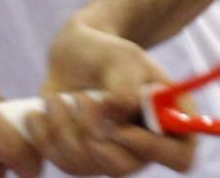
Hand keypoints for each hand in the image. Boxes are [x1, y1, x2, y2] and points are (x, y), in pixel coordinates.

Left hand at [26, 14, 195, 174]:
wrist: (78, 53)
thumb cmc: (110, 53)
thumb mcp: (123, 58)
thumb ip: (126, 89)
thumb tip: (115, 122)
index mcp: (171, 120)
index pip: (179, 155)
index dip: (153, 149)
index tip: (121, 128)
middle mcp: (144, 146)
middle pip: (123, 167)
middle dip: (93, 133)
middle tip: (82, 98)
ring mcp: (112, 155)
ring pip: (88, 163)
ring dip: (65, 127)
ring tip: (57, 97)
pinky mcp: (83, 159)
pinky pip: (65, 163)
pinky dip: (47, 137)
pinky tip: (40, 113)